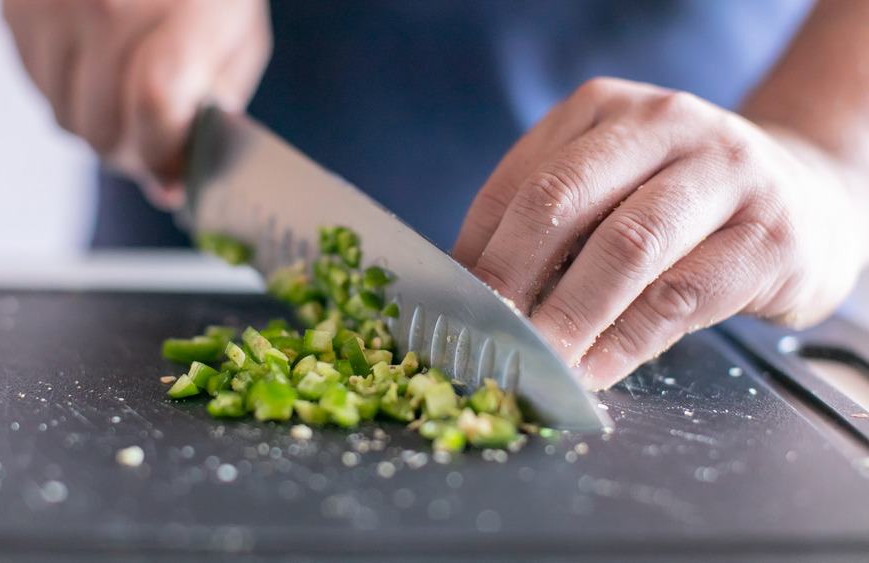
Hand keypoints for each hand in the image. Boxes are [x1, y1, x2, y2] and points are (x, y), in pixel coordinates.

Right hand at [3, 0, 270, 207]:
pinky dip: (69, 94)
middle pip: (102, 127)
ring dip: (98, 125)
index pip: (153, 105)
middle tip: (154, 141)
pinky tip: (98, 66)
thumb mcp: (238, 38)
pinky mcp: (16, 9)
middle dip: (133, 153)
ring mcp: (53, 5)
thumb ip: (213, 111)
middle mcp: (106, 4)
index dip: (162, 153)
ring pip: (64, 118)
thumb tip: (171, 183)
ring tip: (127, 95)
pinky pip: (37, 88)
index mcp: (180, 9)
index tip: (173, 170)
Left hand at [452, 77, 867, 389]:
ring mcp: (724, 173)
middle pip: (561, 199)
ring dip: (568, 315)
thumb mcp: (612, 189)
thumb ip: (553, 228)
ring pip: (625, 247)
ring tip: (535, 361)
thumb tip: (473, 293)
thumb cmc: (682, 205)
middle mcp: (664, 124)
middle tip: (482, 334)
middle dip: (510, 276)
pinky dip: (627, 339)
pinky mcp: (770, 235)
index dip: (477, 248)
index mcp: (603, 110)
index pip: (519, 180)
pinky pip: (681, 294)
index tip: (451, 305)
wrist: (807, 197)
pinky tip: (596, 368)